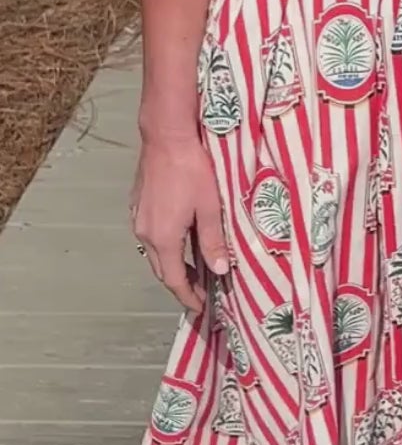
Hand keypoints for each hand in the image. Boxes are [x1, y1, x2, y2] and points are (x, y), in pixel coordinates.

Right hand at [130, 137, 229, 313]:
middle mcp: (145, 233)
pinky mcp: (138, 205)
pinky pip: (151, 236)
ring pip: (155, 253)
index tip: (201, 307)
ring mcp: (138, 219)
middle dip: (182, 284)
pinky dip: (166, 247)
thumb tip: (220, 270)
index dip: (188, 296)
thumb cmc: (192, 169)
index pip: (175, 279)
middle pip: (163, 269)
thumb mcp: (210, 208)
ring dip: (174, 265)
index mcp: (164, 238)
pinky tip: (181, 242)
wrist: (167, 137)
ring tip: (195, 271)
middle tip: (202, 293)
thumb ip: (213, 241)